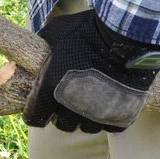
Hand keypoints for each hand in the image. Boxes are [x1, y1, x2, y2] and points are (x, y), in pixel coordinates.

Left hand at [23, 10, 159, 133]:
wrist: (125, 35)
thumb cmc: (87, 31)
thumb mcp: (56, 31)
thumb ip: (45, 45)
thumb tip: (40, 47)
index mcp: (49, 90)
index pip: (34, 118)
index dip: (37, 112)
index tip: (44, 104)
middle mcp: (70, 107)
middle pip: (62, 125)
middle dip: (63, 113)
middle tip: (70, 98)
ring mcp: (97, 114)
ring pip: (86, 127)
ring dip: (86, 116)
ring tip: (92, 99)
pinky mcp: (120, 116)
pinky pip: (110, 127)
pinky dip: (110, 118)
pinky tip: (111, 102)